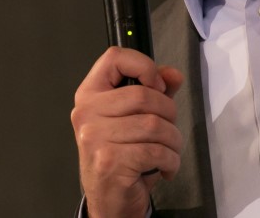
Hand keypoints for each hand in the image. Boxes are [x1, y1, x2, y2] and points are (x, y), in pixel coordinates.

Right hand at [71, 47, 184, 217]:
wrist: (108, 202)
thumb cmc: (120, 157)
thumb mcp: (134, 119)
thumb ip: (154, 92)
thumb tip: (173, 75)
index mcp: (89, 95)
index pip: (114, 58)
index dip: (143, 65)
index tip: (157, 84)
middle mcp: (86, 113)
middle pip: (143, 95)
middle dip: (169, 113)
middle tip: (168, 130)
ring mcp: (95, 138)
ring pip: (154, 125)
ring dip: (173, 140)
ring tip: (169, 151)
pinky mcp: (110, 161)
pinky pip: (156, 151)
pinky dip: (170, 160)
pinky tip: (165, 167)